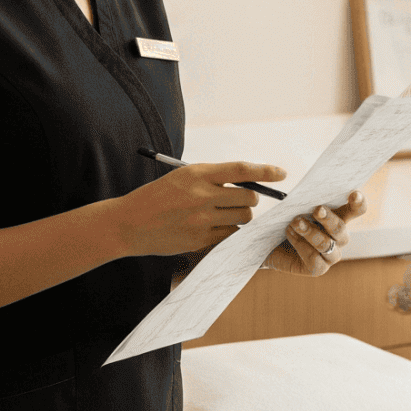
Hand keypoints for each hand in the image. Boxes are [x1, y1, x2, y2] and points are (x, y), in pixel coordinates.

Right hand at [109, 161, 288, 256]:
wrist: (129, 224)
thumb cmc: (157, 197)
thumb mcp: (181, 178)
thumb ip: (211, 179)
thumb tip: (246, 185)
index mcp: (197, 174)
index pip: (241, 170)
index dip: (265, 170)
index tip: (281, 173)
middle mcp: (201, 195)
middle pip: (249, 197)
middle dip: (250, 199)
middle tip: (239, 200)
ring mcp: (201, 220)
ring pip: (243, 218)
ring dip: (240, 216)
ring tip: (221, 215)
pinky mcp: (200, 240)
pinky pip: (230, 235)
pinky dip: (228, 231)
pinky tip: (213, 228)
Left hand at [265, 191, 366, 276]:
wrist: (269, 243)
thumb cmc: (285, 219)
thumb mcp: (296, 205)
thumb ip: (306, 198)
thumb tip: (307, 190)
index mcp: (339, 217)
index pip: (357, 210)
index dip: (359, 203)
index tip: (353, 194)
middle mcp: (339, 237)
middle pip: (341, 228)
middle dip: (328, 218)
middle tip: (316, 210)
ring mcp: (331, 255)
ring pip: (327, 244)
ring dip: (311, 232)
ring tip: (295, 222)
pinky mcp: (319, 268)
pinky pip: (314, 258)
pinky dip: (300, 244)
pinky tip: (289, 234)